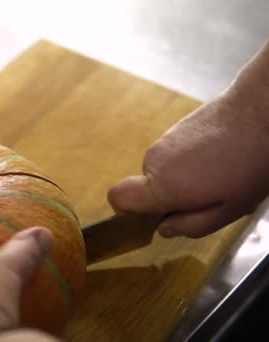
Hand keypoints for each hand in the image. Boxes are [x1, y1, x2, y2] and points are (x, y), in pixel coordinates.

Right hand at [108, 89, 268, 237]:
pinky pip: (175, 155)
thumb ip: (191, 226)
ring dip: (186, 179)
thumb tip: (165, 229)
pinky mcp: (177, 128)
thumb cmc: (249, 162)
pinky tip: (223, 158)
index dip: (128, 211)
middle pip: (147, 188)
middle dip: (173, 197)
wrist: (262, 109)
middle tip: (211, 196)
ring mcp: (164, 140)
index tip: (155, 215)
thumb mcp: (228, 210)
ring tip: (222, 175)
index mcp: (162, 185)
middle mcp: (154, 160)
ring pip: (164, 171)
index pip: (117, 198)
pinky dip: (193, 162)